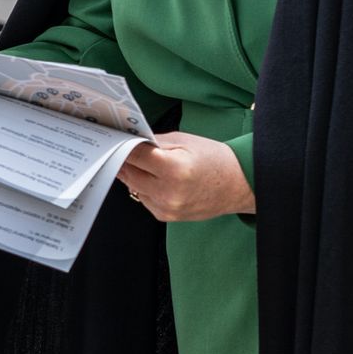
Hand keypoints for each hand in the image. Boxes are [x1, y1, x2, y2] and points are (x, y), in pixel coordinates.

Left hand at [117, 132, 254, 221]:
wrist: (238, 185)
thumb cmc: (214, 159)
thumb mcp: (184, 141)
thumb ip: (154, 141)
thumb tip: (129, 141)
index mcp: (175, 169)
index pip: (134, 155)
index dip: (122, 144)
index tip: (114, 137)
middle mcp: (169, 192)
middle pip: (128, 173)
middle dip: (121, 158)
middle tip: (118, 146)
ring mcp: (167, 207)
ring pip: (133, 187)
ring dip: (131, 173)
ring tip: (138, 160)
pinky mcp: (166, 216)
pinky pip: (143, 198)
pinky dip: (142, 186)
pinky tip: (152, 177)